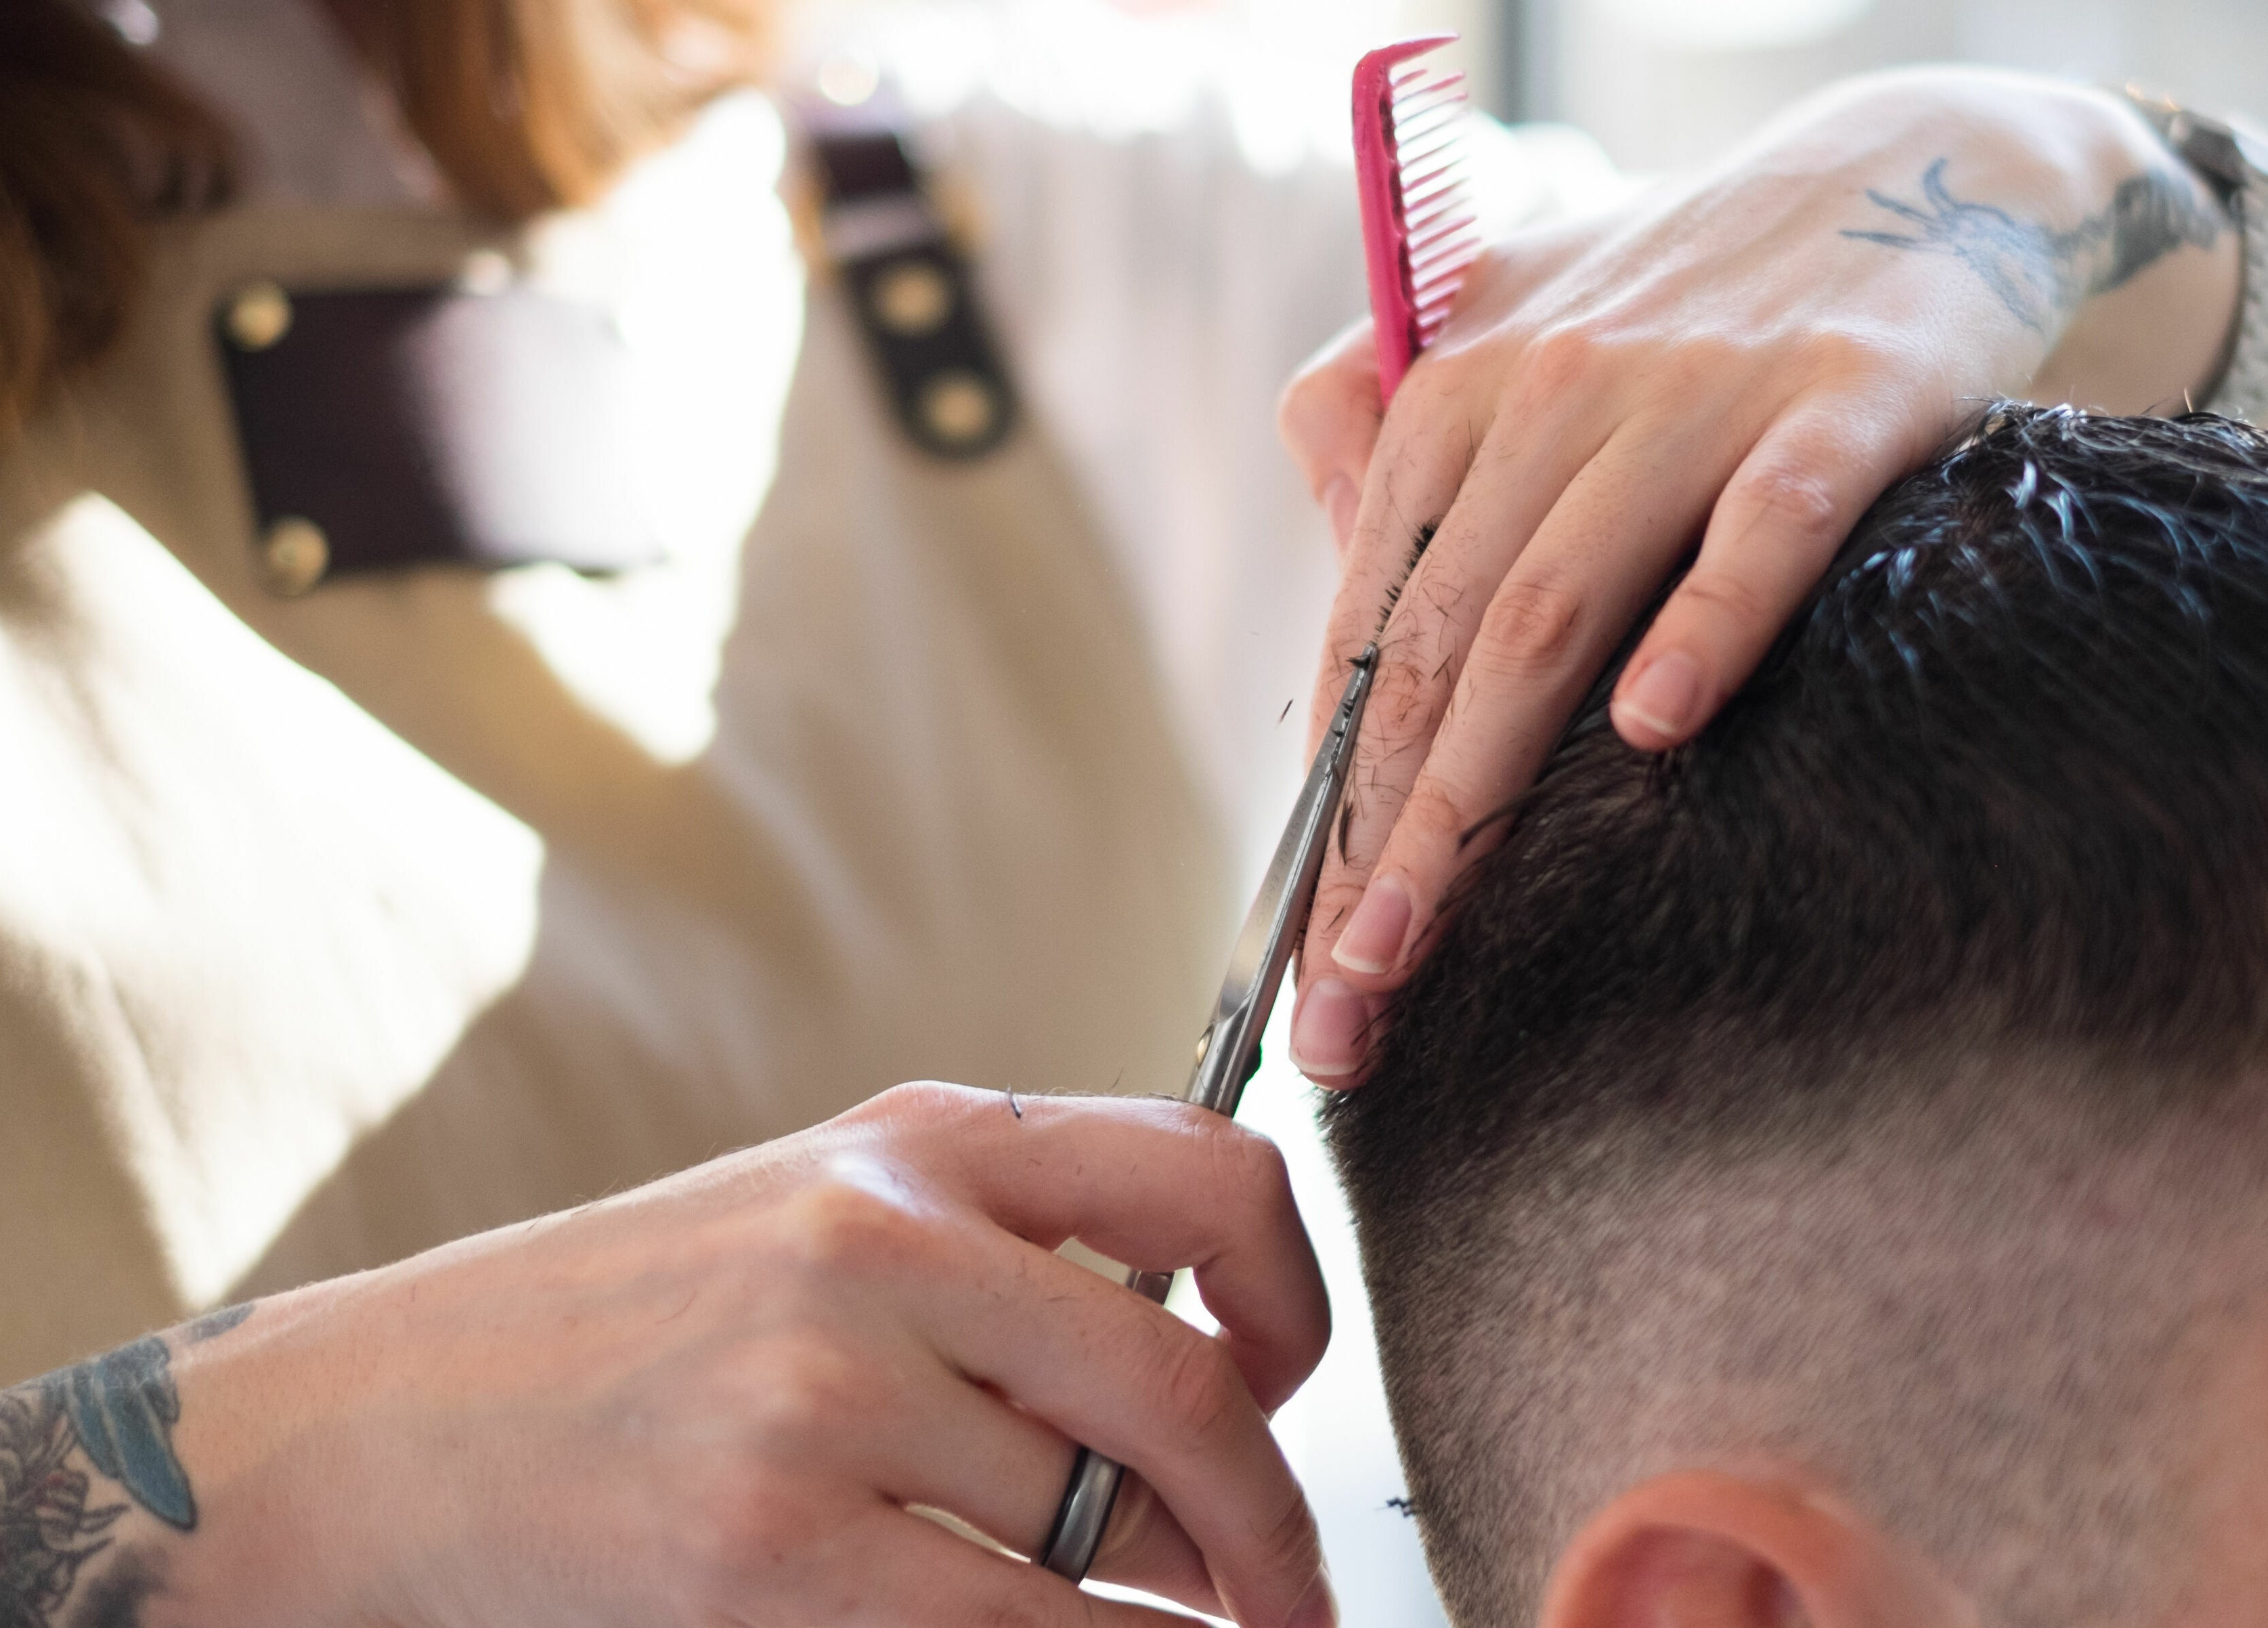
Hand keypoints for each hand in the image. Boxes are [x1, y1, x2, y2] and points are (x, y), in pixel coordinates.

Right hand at [154, 1084, 1332, 1626]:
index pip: (1203, 1168)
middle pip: (1185, 1382)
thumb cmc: (613, 1334)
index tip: (1284, 1382)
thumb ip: (993, 1258)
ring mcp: (823, 1389)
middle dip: (1274, 1518)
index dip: (1295, 1293)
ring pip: (1108, 1527)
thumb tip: (1200, 1370)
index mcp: (916, 1142)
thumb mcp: (812, 1221)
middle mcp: (882, 1239)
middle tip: (1290, 1589)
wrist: (374, 1430)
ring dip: (1180, 1604)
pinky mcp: (770, 1547)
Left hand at [1277, 67, 2241, 1082]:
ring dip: (1477, 786)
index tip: (1301, 942)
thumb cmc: (1668, 298)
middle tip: (1344, 992)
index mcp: (1450, 397)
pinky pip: (1766, 521)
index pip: (1364, 628)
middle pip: (1433, 646)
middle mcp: (1551, 392)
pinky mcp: (1846, 395)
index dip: (1328, 795)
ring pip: (1554, 605)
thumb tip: (1330, 594)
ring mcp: (1695, 395)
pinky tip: (1656, 725)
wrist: (1892, 175)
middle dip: (1375, 837)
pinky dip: (1710, 618)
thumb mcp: (1490, 324)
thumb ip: (1376, 432)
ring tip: (1419, 933)